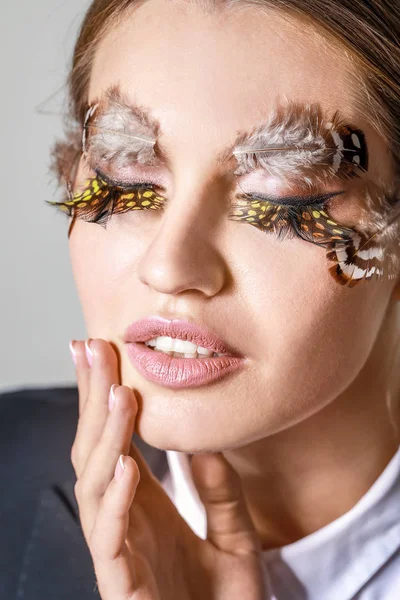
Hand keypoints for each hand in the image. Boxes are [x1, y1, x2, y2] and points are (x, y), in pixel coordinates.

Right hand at [70, 338, 269, 599]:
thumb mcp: (234, 533)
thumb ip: (219, 488)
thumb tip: (204, 441)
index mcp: (142, 504)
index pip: (115, 439)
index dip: (104, 394)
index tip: (101, 348)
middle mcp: (123, 520)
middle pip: (96, 449)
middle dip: (93, 398)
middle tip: (93, 348)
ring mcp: (118, 551)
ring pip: (95, 486)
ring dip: (106, 439)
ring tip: (120, 394)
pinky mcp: (123, 585)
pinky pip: (111, 540)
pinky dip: (116, 502)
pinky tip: (127, 468)